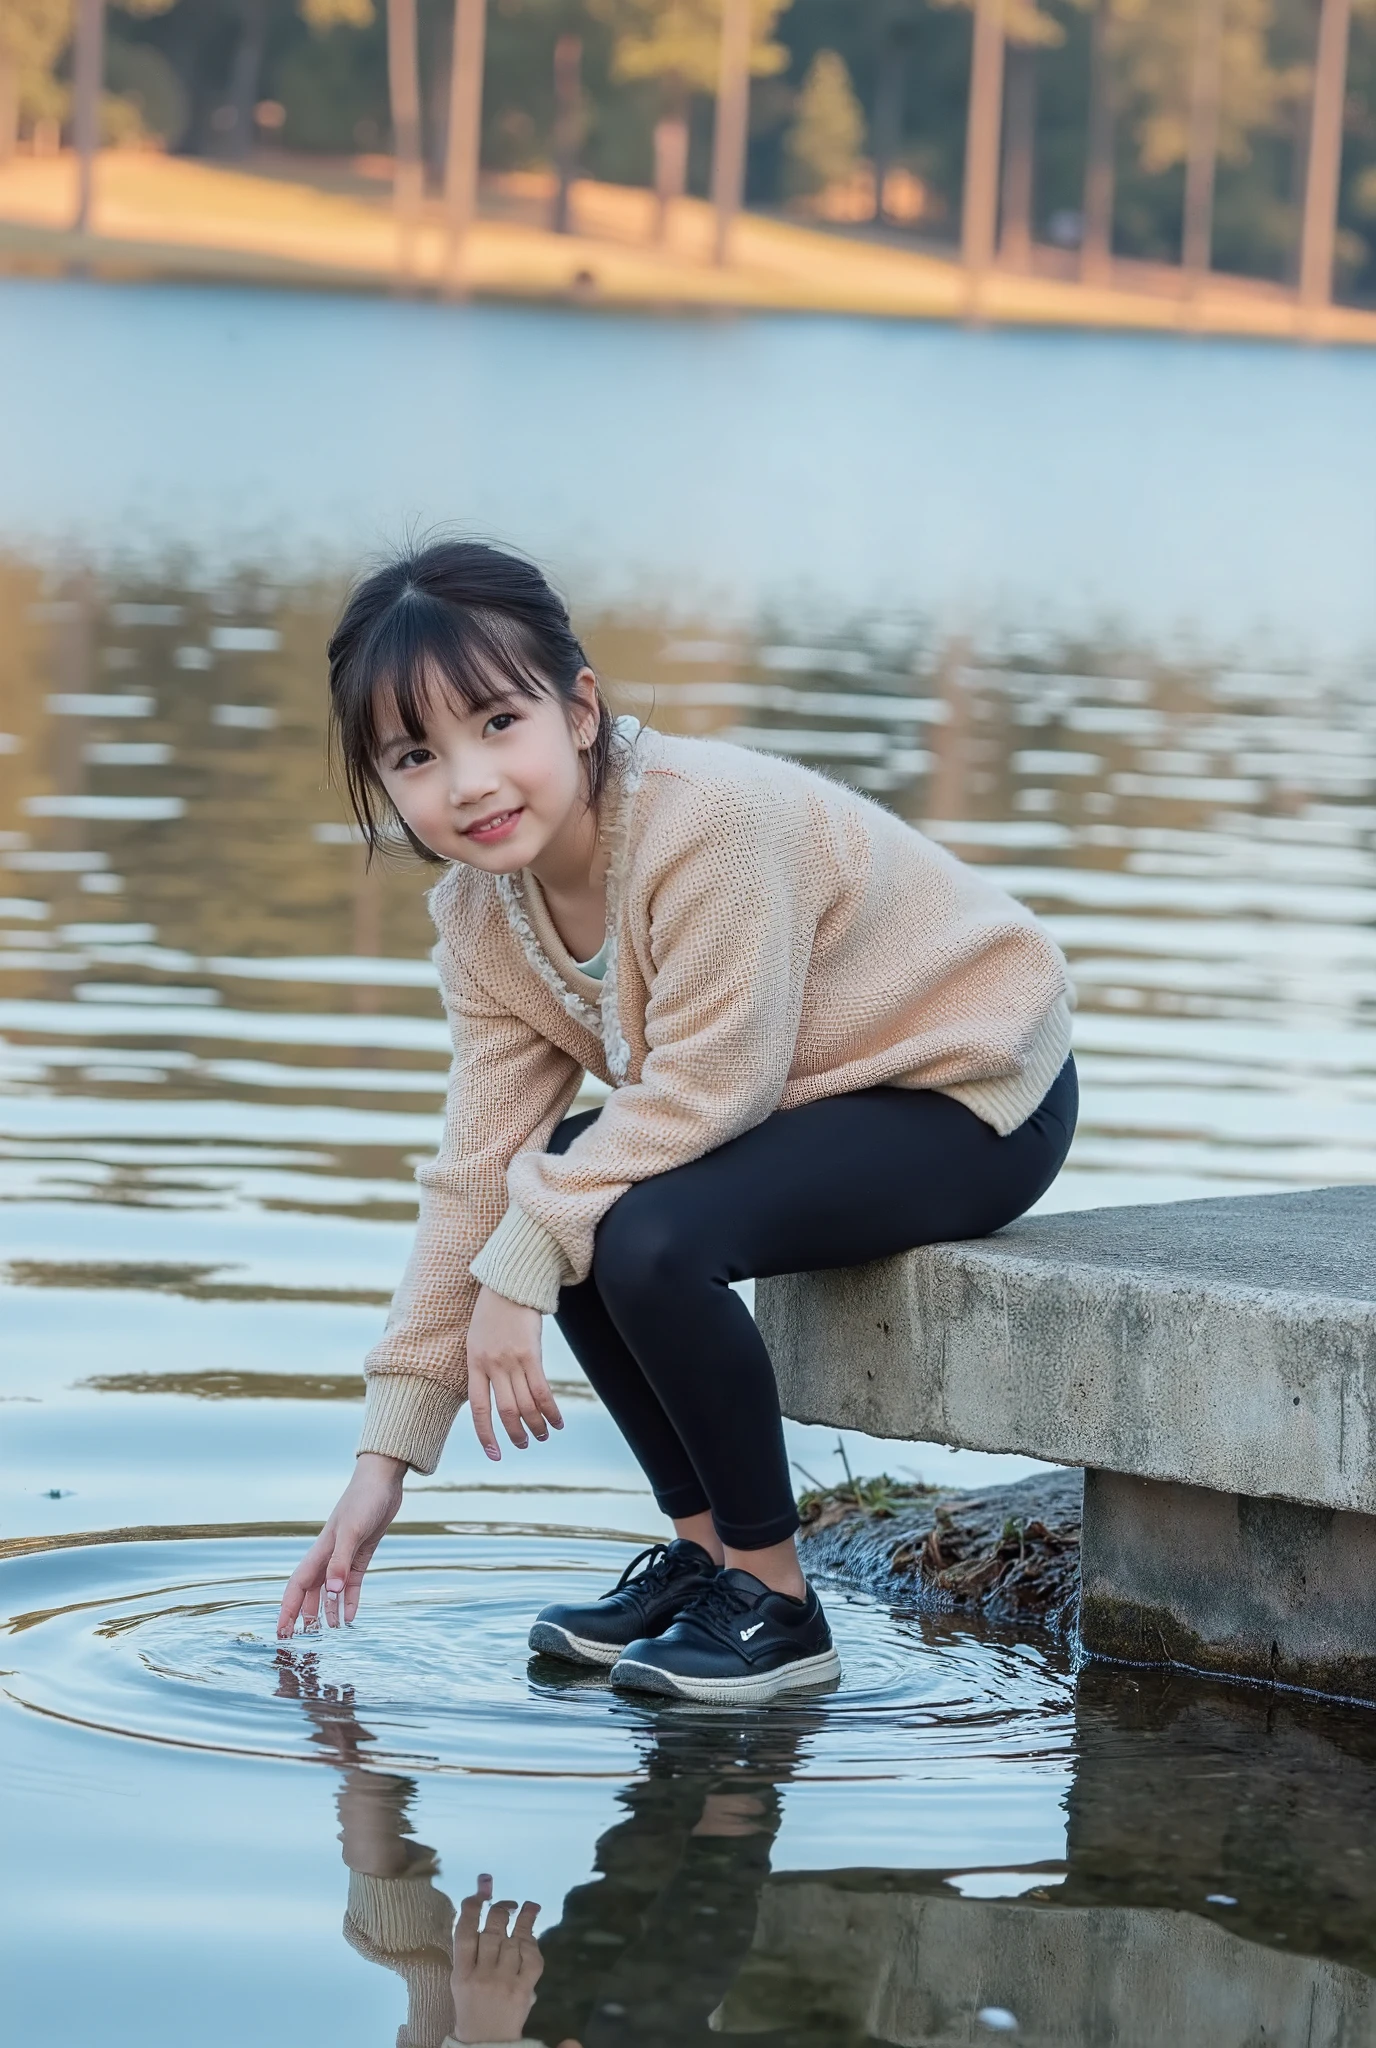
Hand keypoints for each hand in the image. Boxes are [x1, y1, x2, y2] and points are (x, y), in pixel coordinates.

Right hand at [276, 1452, 405, 1635]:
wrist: (382, 1481)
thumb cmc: (363, 1500)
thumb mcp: (353, 1531)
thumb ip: (341, 1561)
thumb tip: (332, 1593)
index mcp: (320, 1552)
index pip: (297, 1586)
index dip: (287, 1610)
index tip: (282, 1633)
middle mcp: (328, 1556)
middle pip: (310, 1592)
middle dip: (304, 1616)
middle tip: (302, 1641)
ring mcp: (344, 1556)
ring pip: (330, 1591)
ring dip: (328, 1611)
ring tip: (329, 1634)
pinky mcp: (361, 1554)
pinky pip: (352, 1584)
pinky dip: (350, 1601)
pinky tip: (351, 1617)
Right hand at [450, 1874, 543, 2043]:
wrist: (486, 2044)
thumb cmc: (472, 2009)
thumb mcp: (461, 1982)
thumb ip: (471, 1953)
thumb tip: (486, 1914)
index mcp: (461, 1974)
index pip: (464, 1933)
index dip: (471, 1908)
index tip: (480, 1893)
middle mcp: (481, 1976)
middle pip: (491, 1932)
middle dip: (500, 1911)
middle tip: (507, 1905)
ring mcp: (502, 1983)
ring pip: (513, 1942)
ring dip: (521, 1923)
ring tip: (527, 1907)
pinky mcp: (522, 1991)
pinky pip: (531, 1959)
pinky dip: (533, 1945)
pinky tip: (531, 1936)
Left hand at [467, 1285, 563, 1460]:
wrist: (508, 1283)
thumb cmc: (492, 1312)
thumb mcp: (477, 1339)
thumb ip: (482, 1366)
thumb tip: (494, 1394)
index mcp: (474, 1364)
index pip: (479, 1408)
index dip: (486, 1435)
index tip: (495, 1454)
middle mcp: (492, 1365)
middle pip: (506, 1411)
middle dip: (516, 1433)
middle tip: (524, 1444)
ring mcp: (512, 1360)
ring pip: (525, 1404)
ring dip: (536, 1425)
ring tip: (543, 1435)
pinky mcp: (531, 1353)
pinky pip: (542, 1390)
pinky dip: (550, 1410)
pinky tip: (557, 1421)